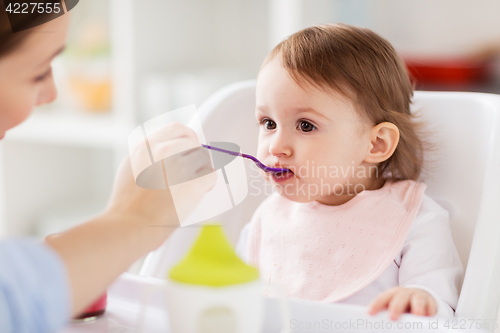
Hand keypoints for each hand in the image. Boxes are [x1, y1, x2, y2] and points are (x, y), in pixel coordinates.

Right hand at [106, 122, 215, 248]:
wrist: (130, 224)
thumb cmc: (128, 205)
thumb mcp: (132, 166)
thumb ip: (151, 154)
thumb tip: (171, 151)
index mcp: (147, 145)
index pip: (177, 129)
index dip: (186, 139)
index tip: (188, 150)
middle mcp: (164, 149)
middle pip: (193, 143)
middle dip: (194, 158)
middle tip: (188, 175)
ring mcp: (180, 164)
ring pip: (203, 159)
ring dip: (199, 173)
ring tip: (185, 189)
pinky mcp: (194, 181)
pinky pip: (210, 175)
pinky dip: (206, 186)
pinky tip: (196, 195)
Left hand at [367, 287, 436, 320]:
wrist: (419, 297)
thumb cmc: (401, 305)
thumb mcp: (393, 307)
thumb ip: (385, 313)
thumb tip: (376, 324)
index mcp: (391, 294)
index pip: (382, 298)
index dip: (376, 304)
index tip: (370, 313)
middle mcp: (404, 293)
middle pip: (399, 298)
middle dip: (396, 307)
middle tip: (393, 317)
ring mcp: (418, 296)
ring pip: (417, 299)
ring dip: (417, 307)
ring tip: (417, 315)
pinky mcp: (430, 301)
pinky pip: (430, 305)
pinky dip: (430, 310)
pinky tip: (429, 316)